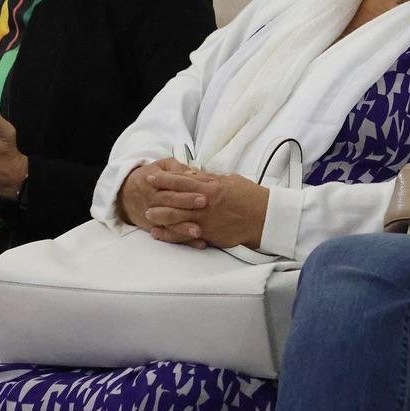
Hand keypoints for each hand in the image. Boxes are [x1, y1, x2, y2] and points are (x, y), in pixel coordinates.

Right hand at [117, 158, 201, 241]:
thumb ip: (177, 167)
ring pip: (169, 223)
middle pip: (170, 203)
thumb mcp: (161, 166)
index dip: (186, 189)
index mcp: (156, 183)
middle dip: (186, 204)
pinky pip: (170, 236)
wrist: (124, 194)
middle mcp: (154, 200)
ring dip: (183, 228)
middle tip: (204, 204)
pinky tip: (199, 243)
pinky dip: (184, 241)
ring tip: (199, 231)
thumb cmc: (150, 177)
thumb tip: (193, 173)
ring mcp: (154, 216)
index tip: (202, 193)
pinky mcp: (156, 228)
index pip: (171, 185)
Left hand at [142, 170, 269, 249]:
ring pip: (176, 218)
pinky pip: (184, 235)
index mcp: (211, 188)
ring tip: (148, 214)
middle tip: (145, 195)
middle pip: (175, 200)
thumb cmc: (250, 197)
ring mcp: (205, 221)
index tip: (152, 176)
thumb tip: (195, 175)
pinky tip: (159, 233)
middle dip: (158, 197)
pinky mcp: (208, 235)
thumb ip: (211, 179)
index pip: (181, 181)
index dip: (165, 178)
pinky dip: (170, 234)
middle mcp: (205, 204)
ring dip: (160, 216)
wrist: (264, 218)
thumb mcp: (231, 181)